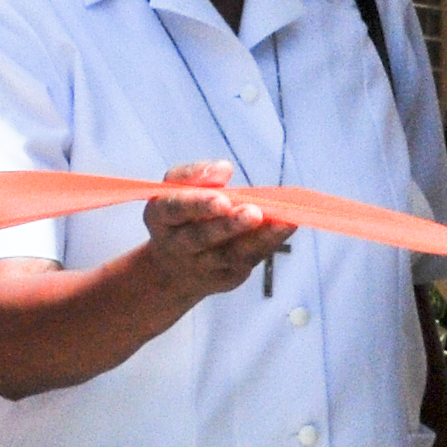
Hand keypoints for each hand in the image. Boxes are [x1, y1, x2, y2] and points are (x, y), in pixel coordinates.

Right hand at [133, 160, 296, 302]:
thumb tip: (223, 169)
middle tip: (252, 213)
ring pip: (230, 254)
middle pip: (201, 237)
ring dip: (258, 238)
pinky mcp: (227, 277)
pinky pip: (249, 260)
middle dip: (228, 226)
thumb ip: (195, 174)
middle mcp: (178, 245)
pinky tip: (286, 227)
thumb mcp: (177, 187)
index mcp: (161, 217)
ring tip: (283, 222)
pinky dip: (269, 243)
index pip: (175, 209)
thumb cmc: (182, 213)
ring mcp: (202, 265)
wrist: (176, 265)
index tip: (222, 199)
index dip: (198, 204)